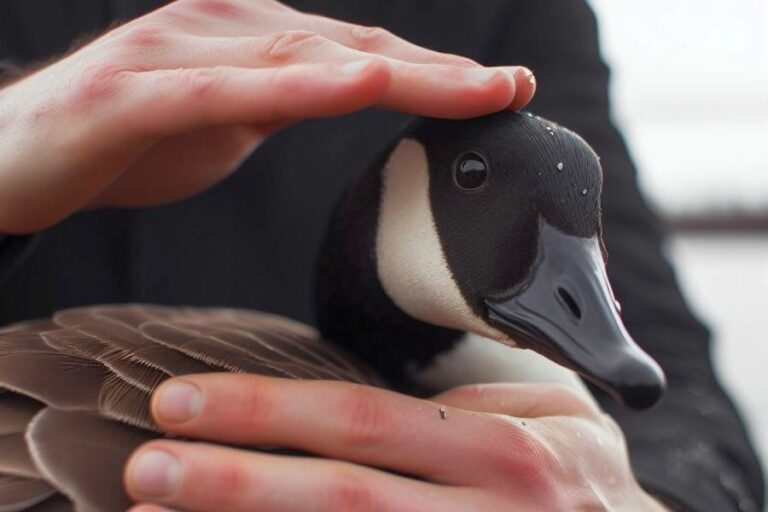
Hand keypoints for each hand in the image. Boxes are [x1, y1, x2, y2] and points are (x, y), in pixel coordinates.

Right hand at [0, 0, 534, 233]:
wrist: (14, 156)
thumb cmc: (121, 140)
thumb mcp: (222, 123)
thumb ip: (275, 103)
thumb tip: (326, 96)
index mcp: (249, 45)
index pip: (356, 55)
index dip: (431, 73)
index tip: (498, 94)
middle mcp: (222, 33)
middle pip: (349, 50)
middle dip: (437, 71)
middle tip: (511, 89)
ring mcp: (178, 54)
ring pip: (303, 61)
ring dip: (392, 72)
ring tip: (469, 87)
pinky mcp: (136, 91)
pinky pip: (231, 91)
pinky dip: (299, 89)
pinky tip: (356, 86)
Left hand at [124, 375, 669, 510]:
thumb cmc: (587, 484)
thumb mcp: (555, 420)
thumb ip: (470, 409)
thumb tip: (378, 411)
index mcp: (503, 451)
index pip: (361, 421)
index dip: (266, 412)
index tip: (184, 400)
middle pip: (340, 496)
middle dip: (234, 481)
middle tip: (148, 467)